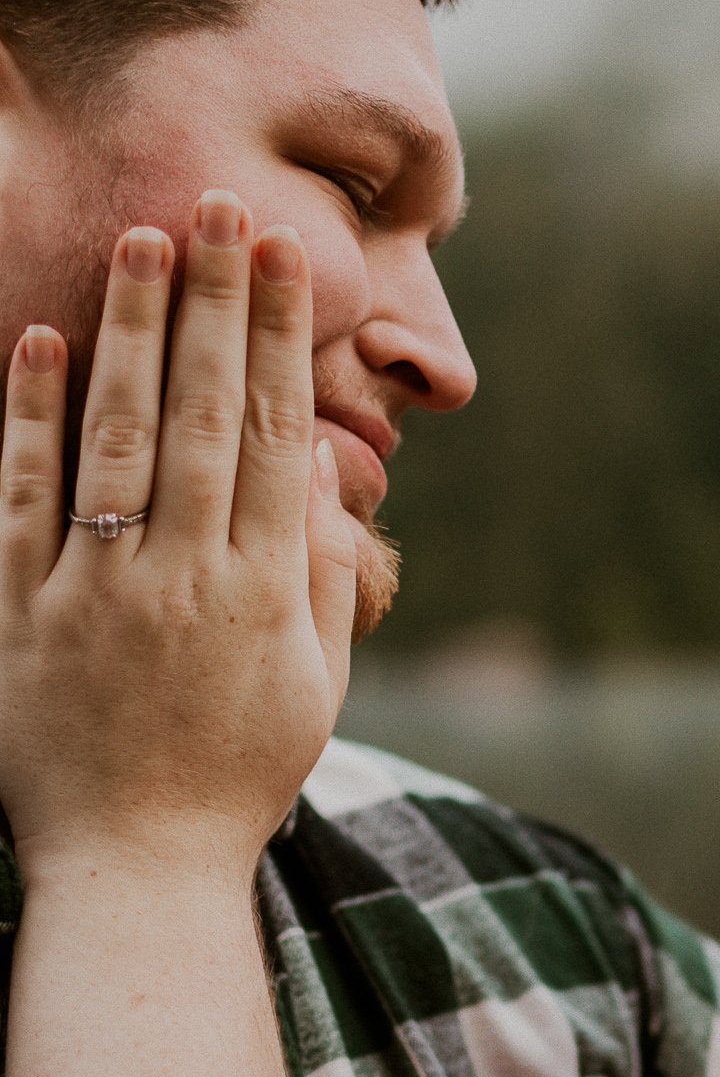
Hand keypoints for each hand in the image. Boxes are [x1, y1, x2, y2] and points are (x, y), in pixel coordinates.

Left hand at [0, 191, 356, 888]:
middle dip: (215, 302)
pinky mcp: (24, 616)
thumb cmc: (236, 782)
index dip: (281, 341)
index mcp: (266, 596)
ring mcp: (100, 594)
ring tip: (142, 237)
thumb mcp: (315, 694)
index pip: (280, 438)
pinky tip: (40, 341)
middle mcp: (188, 580)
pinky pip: (26, 501)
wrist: (135, 873)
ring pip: (121, 438)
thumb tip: (333, 495)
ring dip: (133, 332)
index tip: (283, 259)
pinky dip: (30, 419)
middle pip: (209, 416)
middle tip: (219, 202)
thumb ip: (328, 589)